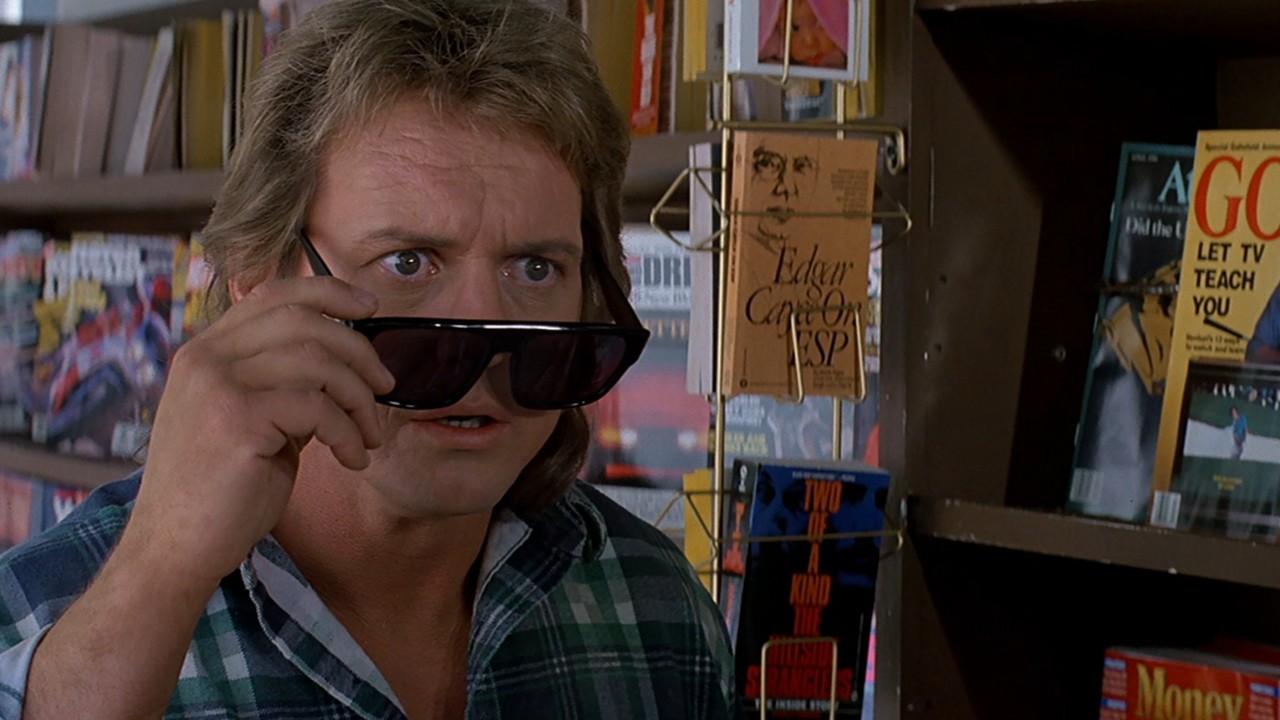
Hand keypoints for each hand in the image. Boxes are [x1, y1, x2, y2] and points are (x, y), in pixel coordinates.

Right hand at [123, 276, 394, 588]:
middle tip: (385, 386)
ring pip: (318, 362)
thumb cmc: (219, 493)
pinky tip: (353, 460)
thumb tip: (342, 364)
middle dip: (359, 350)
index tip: (371, 307)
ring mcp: (217, 386)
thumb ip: (280, 386)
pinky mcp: (238, 420)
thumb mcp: (248, 422)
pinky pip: (319, 407)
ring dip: (360, 399)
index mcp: (205, 352)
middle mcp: (205, 359)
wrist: (172, 550)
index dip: (328, 292)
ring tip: (368, 435)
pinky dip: (348, 432)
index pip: (273, 294)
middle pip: (303, 321)